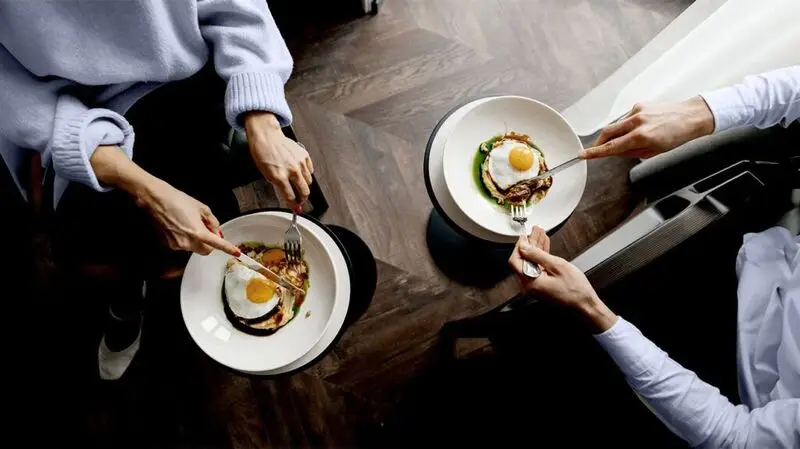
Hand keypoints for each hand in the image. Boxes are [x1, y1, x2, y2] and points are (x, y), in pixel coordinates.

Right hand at [137, 179, 240, 255]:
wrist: (156, 200)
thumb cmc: (179, 200)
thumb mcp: (202, 208)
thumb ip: (213, 223)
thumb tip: (217, 232)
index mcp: (198, 233)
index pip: (217, 244)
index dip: (228, 249)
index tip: (237, 253)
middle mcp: (188, 242)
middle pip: (206, 250)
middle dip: (210, 243)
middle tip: (207, 230)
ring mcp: (178, 245)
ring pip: (195, 248)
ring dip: (198, 240)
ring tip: (191, 224)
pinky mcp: (169, 244)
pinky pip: (184, 245)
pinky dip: (187, 239)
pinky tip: (182, 226)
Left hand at [244, 111, 313, 205]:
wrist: (266, 136)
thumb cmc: (263, 153)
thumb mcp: (266, 174)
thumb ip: (279, 187)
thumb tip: (289, 197)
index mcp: (280, 177)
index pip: (291, 197)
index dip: (293, 205)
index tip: (295, 207)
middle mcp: (292, 170)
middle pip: (304, 192)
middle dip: (303, 198)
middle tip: (300, 199)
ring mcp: (300, 163)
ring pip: (309, 182)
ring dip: (304, 185)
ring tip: (298, 183)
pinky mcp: (304, 155)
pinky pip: (310, 170)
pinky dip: (307, 173)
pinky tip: (300, 171)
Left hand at [508, 227, 616, 332]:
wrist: (585, 303)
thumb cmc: (575, 289)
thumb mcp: (557, 266)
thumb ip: (538, 255)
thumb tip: (524, 247)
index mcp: (530, 282)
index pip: (515, 261)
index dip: (519, 246)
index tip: (524, 236)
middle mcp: (530, 285)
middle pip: (523, 260)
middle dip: (529, 244)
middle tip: (535, 231)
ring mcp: (535, 285)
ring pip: (531, 262)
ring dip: (536, 248)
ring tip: (541, 234)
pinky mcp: (542, 284)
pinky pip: (538, 268)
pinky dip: (541, 257)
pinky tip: (545, 246)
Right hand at [580, 96, 714, 159]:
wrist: (691, 117)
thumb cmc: (677, 136)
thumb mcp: (653, 152)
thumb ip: (631, 152)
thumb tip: (615, 152)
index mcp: (642, 137)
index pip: (612, 147)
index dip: (595, 152)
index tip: (584, 155)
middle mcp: (637, 122)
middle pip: (608, 132)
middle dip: (600, 142)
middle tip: (598, 149)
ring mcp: (637, 111)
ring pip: (616, 125)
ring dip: (617, 134)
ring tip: (630, 139)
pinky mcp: (639, 105)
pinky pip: (626, 118)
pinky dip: (627, 125)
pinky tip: (639, 127)